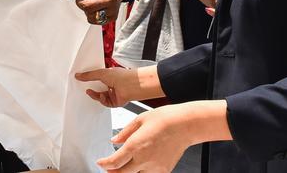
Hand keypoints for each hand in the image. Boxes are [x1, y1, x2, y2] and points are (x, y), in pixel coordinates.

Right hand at [76, 66, 163, 106]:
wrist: (131, 85)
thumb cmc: (121, 76)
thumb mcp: (100, 73)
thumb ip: (89, 75)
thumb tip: (78, 75)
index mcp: (109, 76)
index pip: (97, 79)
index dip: (90, 80)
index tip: (82, 80)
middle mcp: (111, 85)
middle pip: (97, 89)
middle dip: (91, 89)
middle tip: (84, 87)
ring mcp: (113, 94)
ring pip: (100, 97)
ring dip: (95, 95)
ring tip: (90, 92)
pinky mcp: (115, 102)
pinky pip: (105, 103)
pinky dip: (101, 100)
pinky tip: (101, 96)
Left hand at [96, 101, 230, 171]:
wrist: (185, 124)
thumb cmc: (165, 118)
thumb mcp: (139, 120)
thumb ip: (124, 133)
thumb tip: (114, 140)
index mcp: (135, 146)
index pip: (114, 162)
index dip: (104, 164)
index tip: (101, 163)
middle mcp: (144, 159)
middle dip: (113, 172)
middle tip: (109, 168)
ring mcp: (155, 167)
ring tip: (124, 167)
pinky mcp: (164, 170)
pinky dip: (142, 172)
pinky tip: (140, 166)